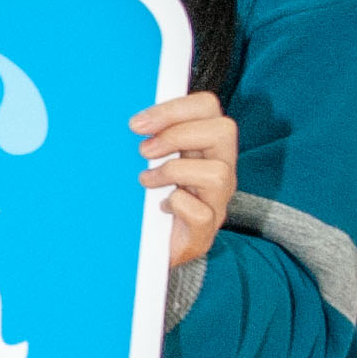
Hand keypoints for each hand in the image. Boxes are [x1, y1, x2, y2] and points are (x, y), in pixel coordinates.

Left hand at [133, 91, 236, 267]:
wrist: (151, 250)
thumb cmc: (151, 199)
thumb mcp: (151, 161)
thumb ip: (151, 137)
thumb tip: (133, 119)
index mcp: (206, 146)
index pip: (206, 107)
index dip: (173, 108)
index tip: (137, 124)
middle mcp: (219, 169)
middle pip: (223, 130)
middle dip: (176, 133)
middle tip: (144, 151)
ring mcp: (217, 200)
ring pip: (219, 173)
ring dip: (174, 171)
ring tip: (147, 181)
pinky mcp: (205, 230)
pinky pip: (202, 214)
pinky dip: (178, 206)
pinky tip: (161, 207)